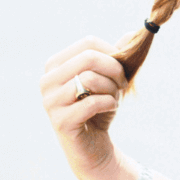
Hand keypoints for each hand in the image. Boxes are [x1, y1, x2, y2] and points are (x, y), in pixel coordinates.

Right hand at [40, 35, 131, 179]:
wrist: (92, 144)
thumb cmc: (98, 107)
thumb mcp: (109, 78)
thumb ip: (116, 56)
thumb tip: (133, 34)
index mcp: (55, 65)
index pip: (88, 43)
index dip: (113, 52)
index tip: (122, 67)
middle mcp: (47, 81)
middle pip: (89, 58)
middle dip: (115, 69)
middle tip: (122, 83)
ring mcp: (50, 102)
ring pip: (90, 79)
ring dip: (113, 87)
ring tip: (115, 96)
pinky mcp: (60, 121)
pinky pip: (93, 102)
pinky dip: (110, 102)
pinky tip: (111, 107)